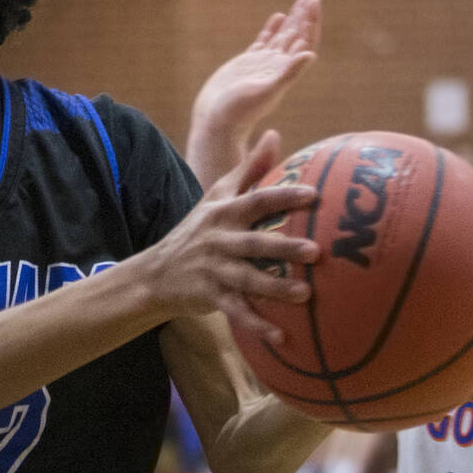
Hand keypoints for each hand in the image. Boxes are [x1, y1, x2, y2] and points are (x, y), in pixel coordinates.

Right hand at [143, 129, 319, 342]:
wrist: (155, 273)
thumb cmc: (197, 230)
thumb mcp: (217, 196)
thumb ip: (248, 168)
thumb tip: (275, 134)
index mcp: (224, 214)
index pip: (256, 200)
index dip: (283, 196)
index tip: (314, 195)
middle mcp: (220, 240)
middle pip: (255, 243)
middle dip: (284, 247)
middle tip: (317, 251)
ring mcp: (214, 271)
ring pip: (248, 280)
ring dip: (276, 288)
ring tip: (306, 294)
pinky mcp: (211, 297)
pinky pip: (237, 313)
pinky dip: (258, 325)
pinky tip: (283, 337)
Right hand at [188, 0, 321, 170]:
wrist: (217, 121)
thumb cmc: (239, 111)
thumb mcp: (266, 91)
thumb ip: (289, 73)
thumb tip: (310, 55)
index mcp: (285, 70)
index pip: (304, 40)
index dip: (311, 20)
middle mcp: (278, 66)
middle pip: (298, 33)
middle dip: (306, 12)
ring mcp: (263, 64)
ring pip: (283, 35)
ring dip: (294, 17)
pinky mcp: (249, 64)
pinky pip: (265, 41)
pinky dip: (273, 28)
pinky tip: (278, 16)